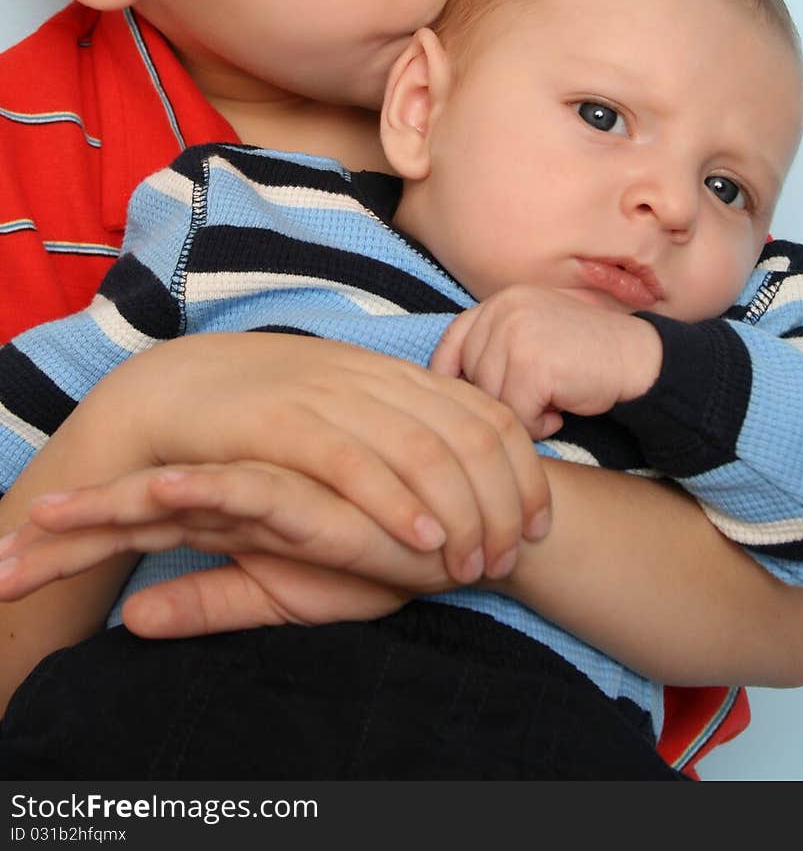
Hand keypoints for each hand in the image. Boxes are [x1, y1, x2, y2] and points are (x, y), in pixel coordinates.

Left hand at [0, 460, 455, 634]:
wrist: (445, 541)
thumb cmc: (364, 564)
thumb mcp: (273, 598)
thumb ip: (206, 603)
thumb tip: (130, 623)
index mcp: (215, 519)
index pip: (127, 528)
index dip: (68, 547)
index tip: (4, 571)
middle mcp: (227, 498)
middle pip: (128, 511)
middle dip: (64, 538)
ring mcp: (262, 491)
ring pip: (170, 499)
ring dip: (107, 513)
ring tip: (45, 527)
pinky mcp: (307, 498)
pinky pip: (248, 491)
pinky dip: (207, 490)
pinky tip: (166, 491)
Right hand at [85, 333, 551, 584]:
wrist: (170, 393)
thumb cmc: (265, 413)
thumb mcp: (347, 409)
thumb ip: (402, 427)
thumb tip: (468, 463)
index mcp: (394, 374)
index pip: (490, 415)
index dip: (526, 472)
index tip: (539, 525)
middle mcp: (372, 379)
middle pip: (471, 435)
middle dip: (504, 502)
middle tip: (510, 558)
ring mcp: (330, 397)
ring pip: (425, 450)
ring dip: (462, 513)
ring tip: (474, 564)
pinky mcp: (282, 423)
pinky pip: (355, 463)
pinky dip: (396, 503)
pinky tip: (423, 542)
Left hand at [431, 286, 662, 435]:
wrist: (639, 359)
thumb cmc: (587, 354)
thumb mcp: (535, 333)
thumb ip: (497, 344)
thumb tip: (447, 383)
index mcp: (501, 301)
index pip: (453, 339)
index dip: (448, 375)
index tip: (456, 402)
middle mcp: (503, 311)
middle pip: (470, 375)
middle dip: (500, 399)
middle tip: (540, 397)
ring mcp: (516, 335)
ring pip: (490, 399)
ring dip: (521, 415)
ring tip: (553, 402)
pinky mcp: (531, 365)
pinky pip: (514, 415)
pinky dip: (537, 425)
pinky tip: (561, 411)